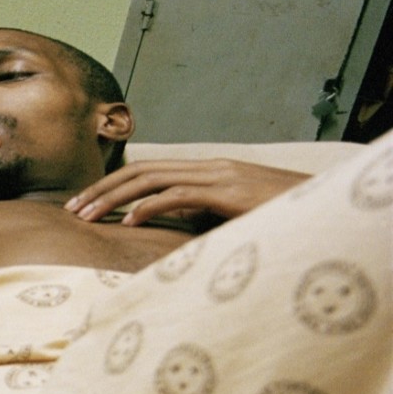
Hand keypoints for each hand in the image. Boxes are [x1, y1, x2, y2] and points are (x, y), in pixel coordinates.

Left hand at [66, 158, 306, 225]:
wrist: (323, 205)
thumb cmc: (279, 214)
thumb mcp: (234, 213)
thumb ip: (203, 213)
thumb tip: (169, 226)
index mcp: (207, 170)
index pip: (147, 170)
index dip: (111, 185)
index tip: (84, 203)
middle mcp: (209, 167)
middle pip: (140, 171)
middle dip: (101, 189)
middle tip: (71, 210)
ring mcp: (219, 176)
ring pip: (152, 179)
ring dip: (114, 198)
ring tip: (87, 216)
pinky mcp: (229, 192)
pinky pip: (181, 194)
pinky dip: (150, 206)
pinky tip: (129, 221)